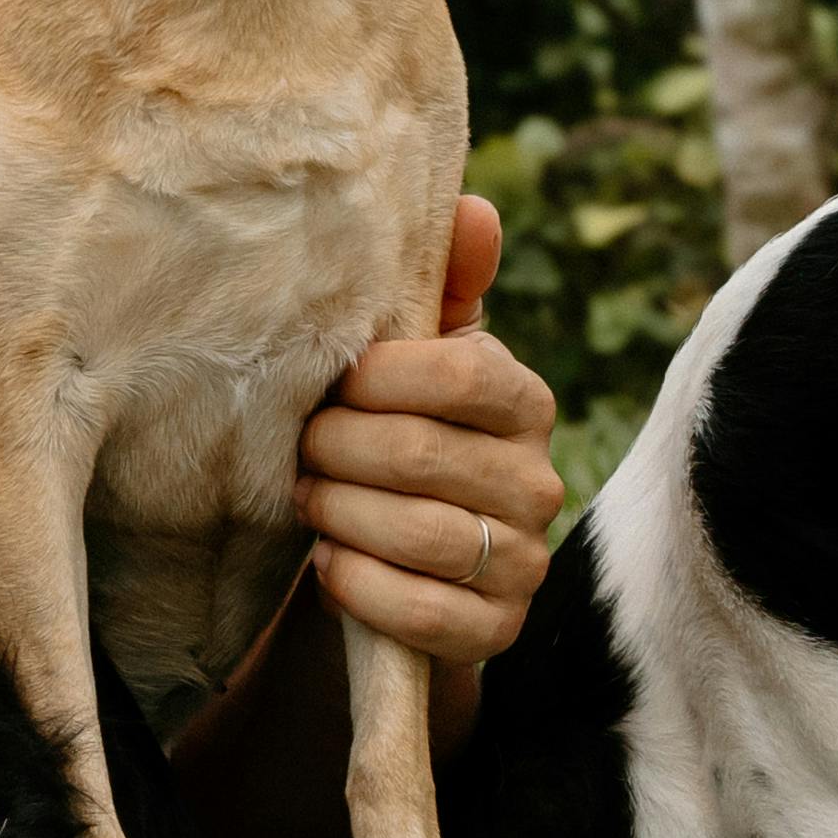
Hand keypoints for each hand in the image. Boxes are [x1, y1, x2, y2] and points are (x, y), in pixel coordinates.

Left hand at [294, 193, 561, 666]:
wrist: (375, 559)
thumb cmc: (379, 431)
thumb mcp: (398, 358)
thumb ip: (435, 285)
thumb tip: (473, 206)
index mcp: (520, 399)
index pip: (464, 373)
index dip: (378, 379)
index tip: (330, 384)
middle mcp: (538, 481)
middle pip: (423, 456)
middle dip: (335, 452)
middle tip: (298, 448)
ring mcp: (524, 561)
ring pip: (425, 536)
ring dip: (341, 515)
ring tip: (306, 500)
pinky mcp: (496, 631)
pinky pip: (428, 614)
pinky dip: (361, 587)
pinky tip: (327, 565)